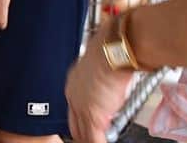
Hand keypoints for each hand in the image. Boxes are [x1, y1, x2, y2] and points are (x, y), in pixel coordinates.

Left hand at [65, 23, 132, 142]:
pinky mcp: (93, 116)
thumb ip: (103, 80)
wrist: (113, 52)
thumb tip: (113, 84)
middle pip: (73, 123)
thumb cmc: (111, 54)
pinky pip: (93, 139)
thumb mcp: (102, 68)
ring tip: (95, 141)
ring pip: (81, 133)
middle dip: (82, 133)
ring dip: (89, 139)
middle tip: (90, 138)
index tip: (88, 126)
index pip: (74, 108)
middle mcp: (73, 95)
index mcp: (74, 82)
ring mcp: (81, 107)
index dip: (81, 119)